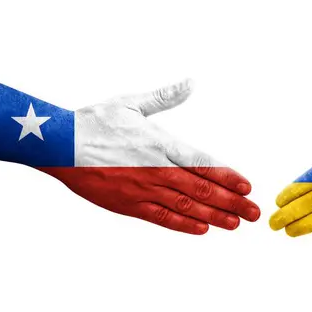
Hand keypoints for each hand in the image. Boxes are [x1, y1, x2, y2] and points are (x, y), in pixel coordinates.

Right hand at [40, 80, 259, 234]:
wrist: (58, 144)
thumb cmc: (95, 121)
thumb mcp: (132, 103)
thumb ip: (165, 97)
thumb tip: (190, 82)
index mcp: (160, 143)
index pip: (202, 162)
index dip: (227, 176)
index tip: (247, 186)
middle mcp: (156, 169)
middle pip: (201, 188)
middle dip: (231, 201)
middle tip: (253, 212)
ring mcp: (142, 189)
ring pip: (186, 206)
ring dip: (214, 216)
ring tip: (236, 223)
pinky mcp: (128, 204)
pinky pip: (161, 217)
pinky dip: (183, 224)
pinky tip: (202, 229)